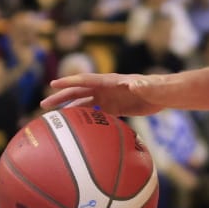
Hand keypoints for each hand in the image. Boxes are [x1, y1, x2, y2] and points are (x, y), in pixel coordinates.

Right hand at [40, 71, 159, 115]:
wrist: (164, 94)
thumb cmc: (159, 89)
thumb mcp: (151, 87)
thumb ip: (143, 86)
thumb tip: (134, 85)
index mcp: (111, 81)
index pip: (86, 80)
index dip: (69, 82)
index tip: (53, 84)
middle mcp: (106, 89)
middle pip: (79, 91)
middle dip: (61, 97)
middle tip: (44, 105)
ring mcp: (109, 98)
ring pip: (84, 103)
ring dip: (69, 108)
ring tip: (53, 117)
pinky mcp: (114, 107)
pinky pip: (95, 113)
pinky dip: (84, 118)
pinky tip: (75, 126)